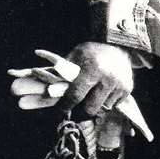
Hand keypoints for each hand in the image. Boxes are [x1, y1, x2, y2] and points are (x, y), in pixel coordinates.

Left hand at [8, 46, 153, 140]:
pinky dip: (106, 101)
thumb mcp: (74, 57)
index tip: (59, 113)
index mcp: (91, 69)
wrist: (119, 45)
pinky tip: (105, 90)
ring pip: (101, 108)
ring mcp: (119, 85)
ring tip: (92, 95)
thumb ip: (59, 71)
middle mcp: (107, 78)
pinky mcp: (128, 89)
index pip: (74, 95)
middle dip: (80, 111)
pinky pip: (112, 104)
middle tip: (76, 111)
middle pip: (89, 108)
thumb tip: (31, 80)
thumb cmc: (91, 52)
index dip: (65, 106)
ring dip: (94, 106)